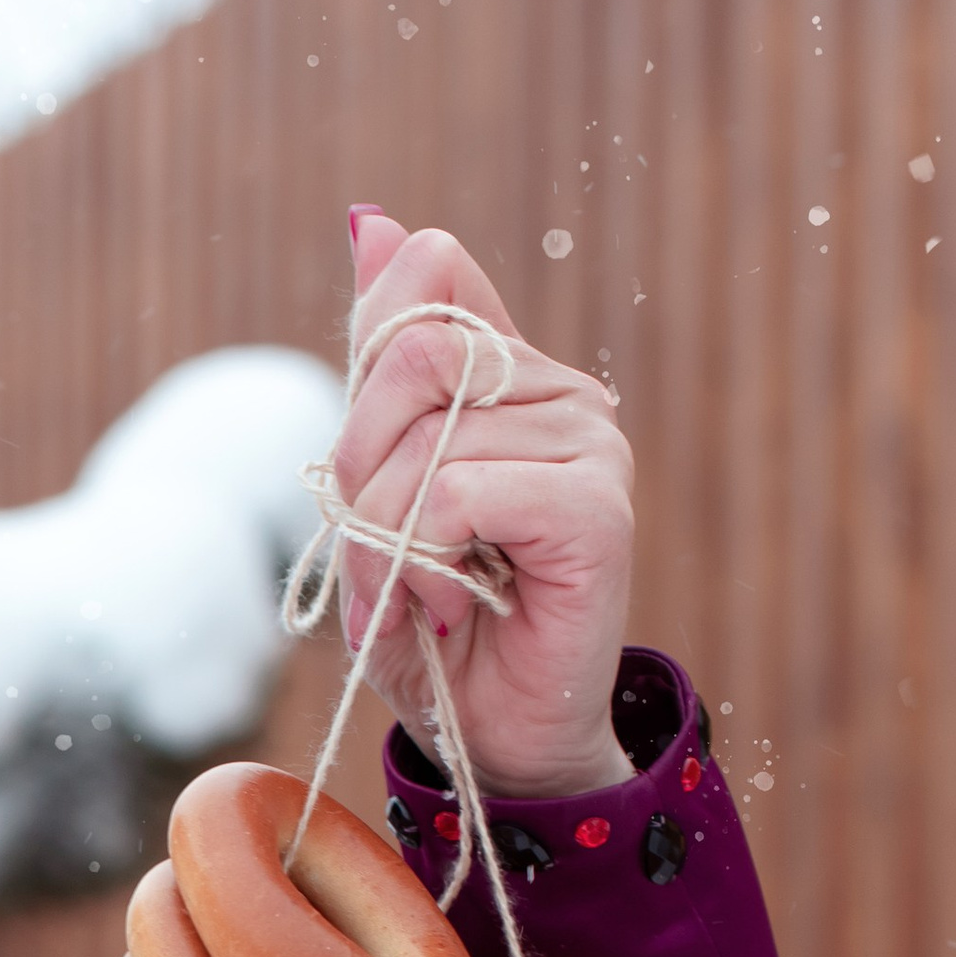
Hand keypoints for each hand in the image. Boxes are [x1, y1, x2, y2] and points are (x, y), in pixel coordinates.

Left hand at [333, 209, 634, 799]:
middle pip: (409, 355)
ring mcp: (591, 445)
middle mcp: (563, 394)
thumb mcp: (376, 487)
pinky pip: (460, 493)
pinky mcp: (597, 509)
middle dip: (359, 467)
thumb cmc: (432, 623)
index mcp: (514, 374)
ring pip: (426, 441)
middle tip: (381, 552)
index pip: (424, 285)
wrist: (493, 738)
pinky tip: (456, 605)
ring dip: (385, 539)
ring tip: (423, 594)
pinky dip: (425, 560)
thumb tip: (369, 218)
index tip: (371, 469)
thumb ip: (379, 357)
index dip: (366, 369)